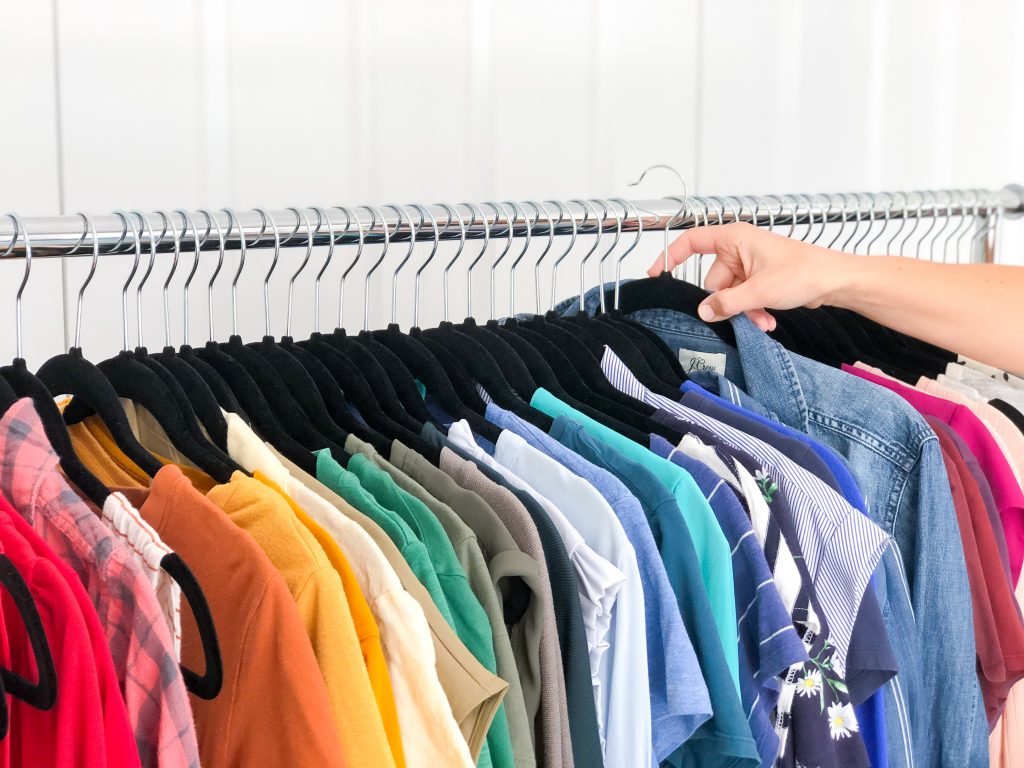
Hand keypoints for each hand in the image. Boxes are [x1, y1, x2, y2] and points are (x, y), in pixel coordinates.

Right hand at [648, 222, 849, 331]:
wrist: (836, 281)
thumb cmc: (805, 271)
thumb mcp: (759, 290)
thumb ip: (726, 302)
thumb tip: (703, 311)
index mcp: (734, 238)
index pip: (691, 242)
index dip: (670, 256)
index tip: (657, 274)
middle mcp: (739, 249)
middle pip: (712, 280)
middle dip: (725, 302)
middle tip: (740, 315)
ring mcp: (749, 266)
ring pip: (729, 294)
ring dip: (742, 311)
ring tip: (762, 319)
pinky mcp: (759, 280)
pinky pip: (743, 298)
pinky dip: (752, 310)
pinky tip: (767, 319)